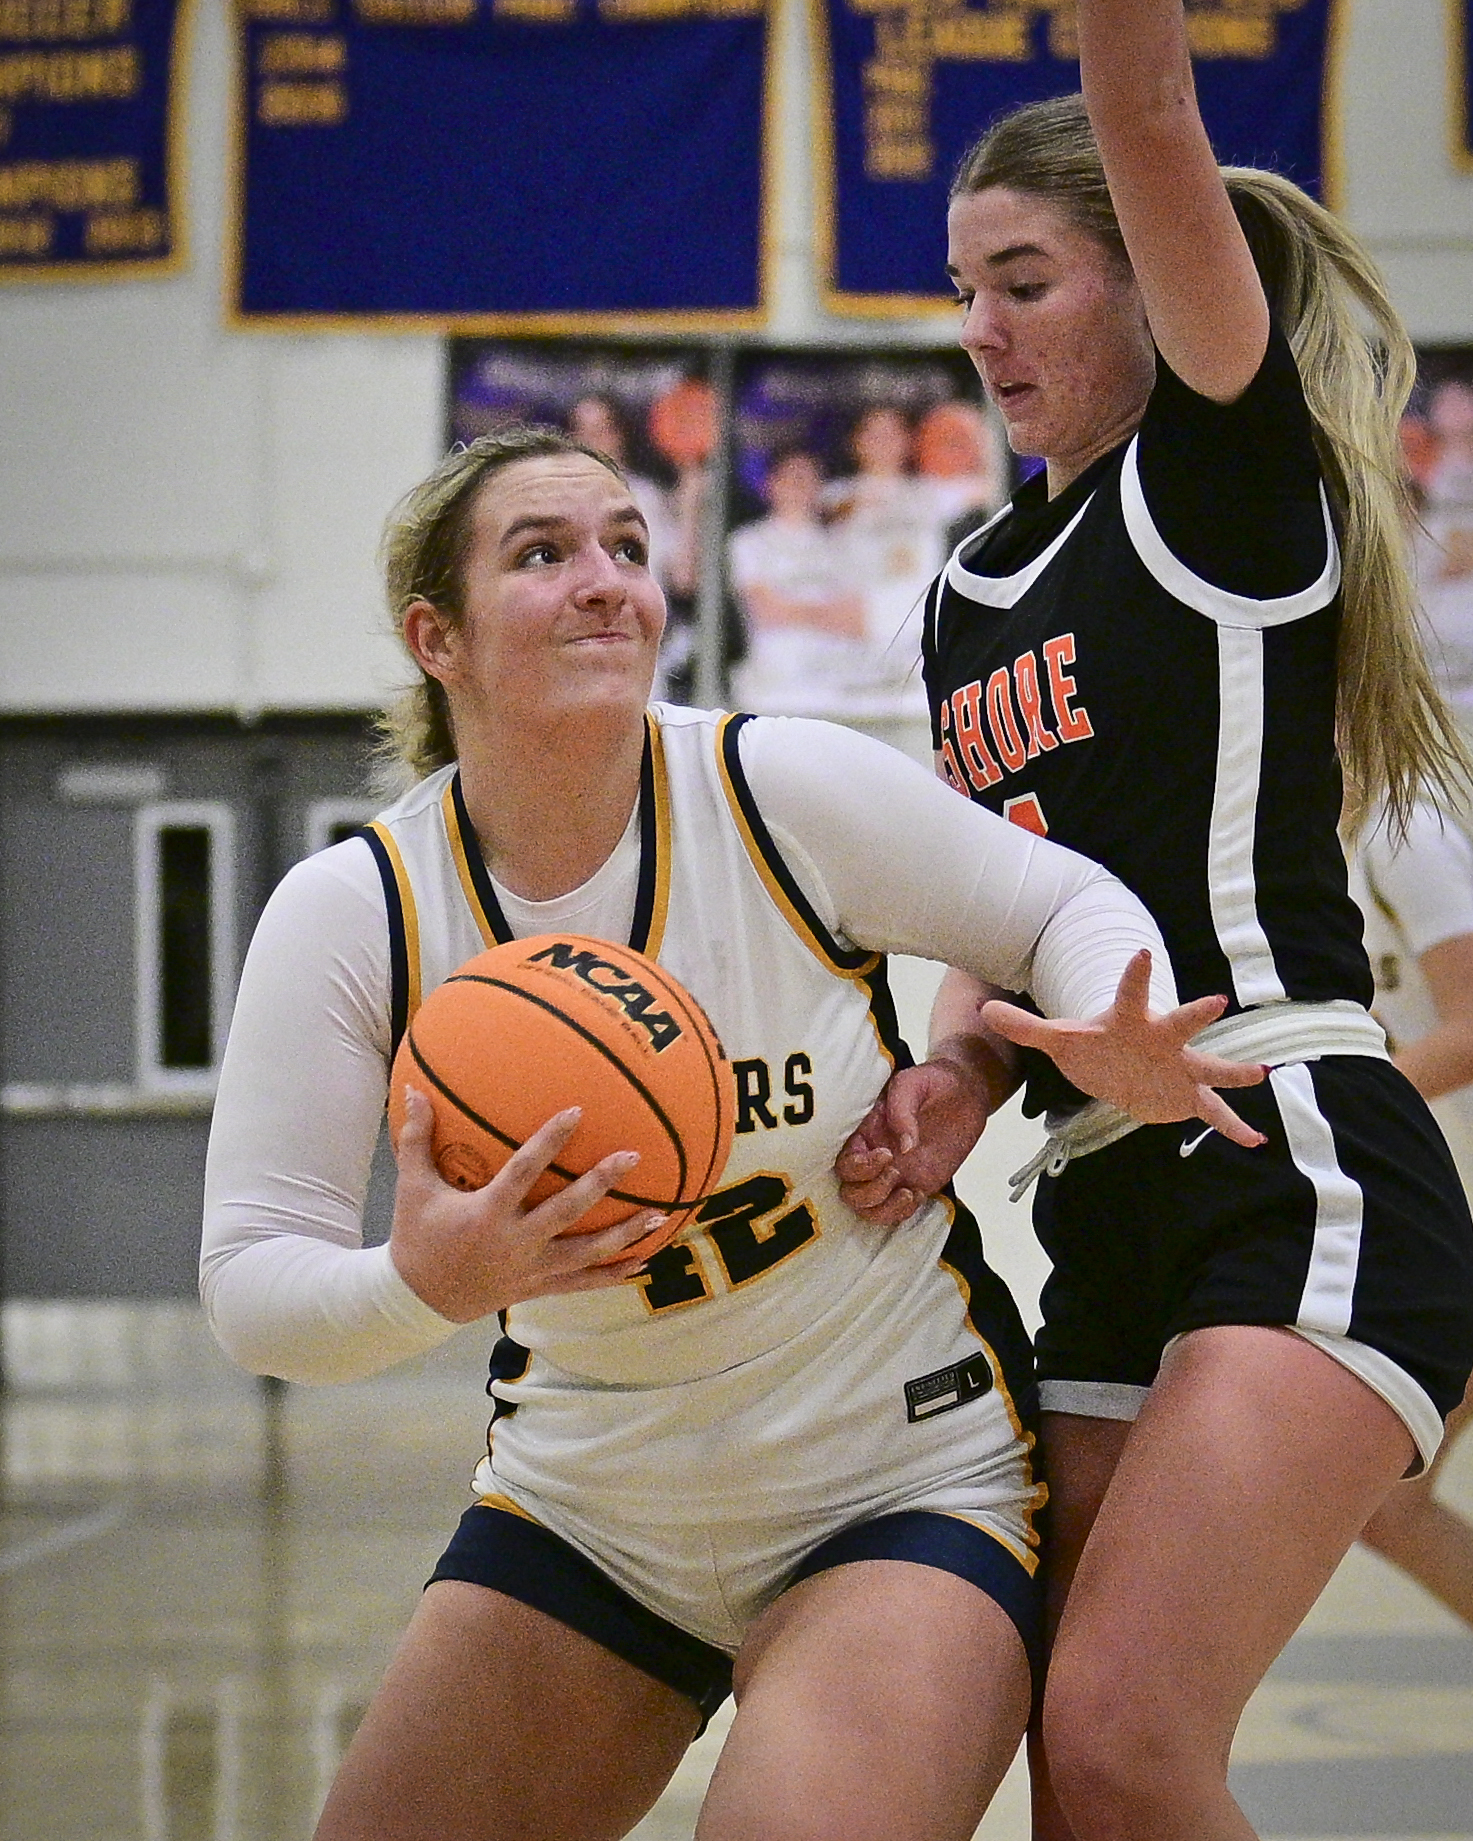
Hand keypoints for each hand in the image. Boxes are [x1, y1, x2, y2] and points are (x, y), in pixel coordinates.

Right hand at [388, 1089, 663, 1322]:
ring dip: (624, 1235)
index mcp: (486, 1214)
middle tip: (632, 1156)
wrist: (419, 1301)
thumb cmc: (418, 1237)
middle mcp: (514, 1242)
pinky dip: (614, 1275)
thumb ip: (417, 1138)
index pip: (524, 1171)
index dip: (550, 1140)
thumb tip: (413, 1089)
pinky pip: (582, 1283)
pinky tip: (644, 1263)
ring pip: (586, 1253)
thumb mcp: (411, 1187)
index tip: (577, 1111)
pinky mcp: (539, 1288)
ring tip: (660, 1215)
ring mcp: (531, 1269)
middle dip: (601, 1184)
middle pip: (566, 1211)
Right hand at [835, 1057, 992, 1226]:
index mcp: (864, 1131)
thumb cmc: (932, 1081)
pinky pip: (897, 1213)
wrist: (964, 1091)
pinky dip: (902, 1213)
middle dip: (869, 1190)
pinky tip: (918, 1194)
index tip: (886, 1154)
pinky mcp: (916, 1184)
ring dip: (883, 1208)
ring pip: (868, 1208)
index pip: (843, 1161)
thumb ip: (902, 1111)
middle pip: (849, 1191)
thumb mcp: (912, 1083)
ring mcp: (894, 1173)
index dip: (858, 1166)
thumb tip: (904, 1147)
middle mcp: (873, 1156)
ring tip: (909, 1191)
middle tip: (896, 1171)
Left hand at [979, 950, 1267, 1148]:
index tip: (1141, 952)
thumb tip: (985, 1011)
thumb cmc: (1093, 1048)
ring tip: (1260, 1073)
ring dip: (1232, 1072)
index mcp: (1129, 1023)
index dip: (1134, 975)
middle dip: (1194, 1017)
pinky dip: (1233, 1127)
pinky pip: (1214, 1112)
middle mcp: (1161, 1041)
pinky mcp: (1187, 1096)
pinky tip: (1255, 1141)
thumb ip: (1026, 1027)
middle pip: (1179, 1026)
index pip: (1129, 995)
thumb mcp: (1059, 1041)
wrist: (1120, 1069)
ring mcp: (1179, 1068)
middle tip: (1217, 1003)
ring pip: (1208, 1068)